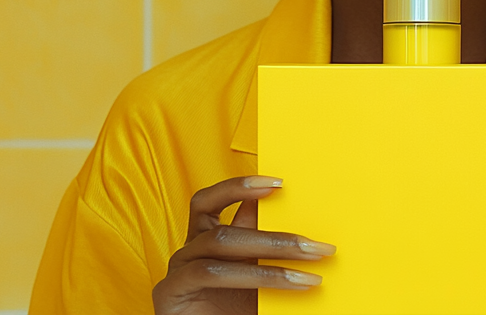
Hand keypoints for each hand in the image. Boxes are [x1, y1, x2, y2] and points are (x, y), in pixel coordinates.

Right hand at [152, 176, 335, 314]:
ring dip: (268, 254)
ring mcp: (178, 268)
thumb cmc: (237, 313)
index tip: (279, 184)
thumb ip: (269, 253)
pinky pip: (207, 272)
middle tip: (315, 247)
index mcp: (206, 238)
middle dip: (275, 237)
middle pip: (225, 226)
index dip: (241, 187)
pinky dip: (250, 275)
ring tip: (307, 275)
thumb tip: (304, 233)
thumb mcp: (259, 280)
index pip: (214, 200)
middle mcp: (190, 249)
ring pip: (219, 243)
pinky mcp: (169, 290)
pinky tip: (283, 284)